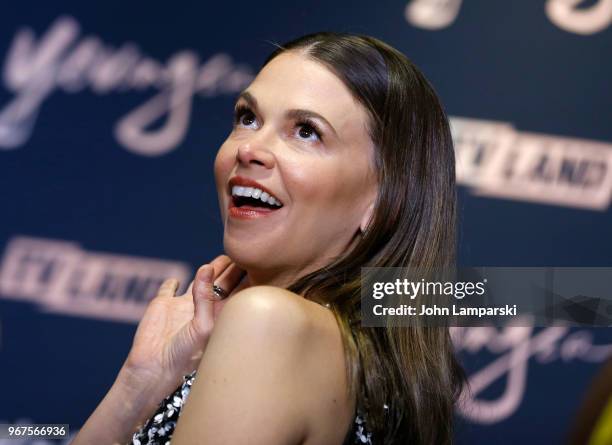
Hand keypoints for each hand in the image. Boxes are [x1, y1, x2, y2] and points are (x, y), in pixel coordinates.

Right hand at [122, 255, 245, 392]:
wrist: (154, 370)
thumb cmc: (185, 355)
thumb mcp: (203, 327)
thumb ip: (205, 297)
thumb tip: (206, 267)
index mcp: (219, 315)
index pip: (237, 290)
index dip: (245, 276)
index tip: (256, 259)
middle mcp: (204, 309)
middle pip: (222, 282)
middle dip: (233, 268)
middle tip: (245, 250)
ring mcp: (183, 306)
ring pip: (200, 281)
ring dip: (210, 269)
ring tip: (224, 256)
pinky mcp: (162, 304)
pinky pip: (169, 288)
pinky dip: (172, 283)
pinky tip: (177, 280)